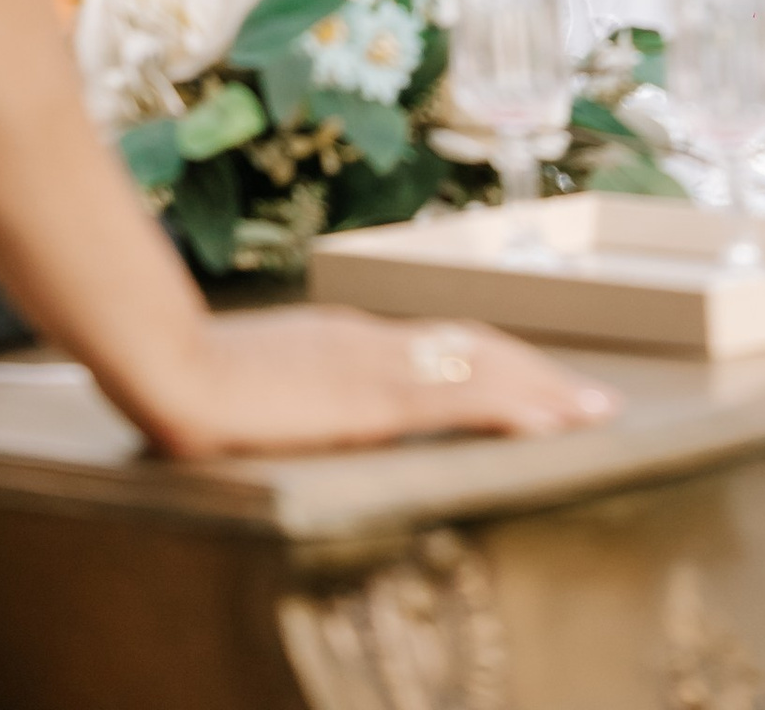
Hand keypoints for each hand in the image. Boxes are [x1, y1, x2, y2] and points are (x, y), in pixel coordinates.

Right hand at [134, 307, 613, 461]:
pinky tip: (547, 425)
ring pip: (483, 370)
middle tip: (594, 401)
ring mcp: (379, 366)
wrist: (170, 360)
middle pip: (480, 349)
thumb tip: (319, 401)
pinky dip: (510, 408)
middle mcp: (379, 342)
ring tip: (592, 414)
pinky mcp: (370, 399)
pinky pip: (457, 401)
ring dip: (543, 391)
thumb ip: (305, 384)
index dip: (503, 362)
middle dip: (540, 375)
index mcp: (356, 339)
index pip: (448, 344)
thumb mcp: (268, 378)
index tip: (544, 382)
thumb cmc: (199, 375)